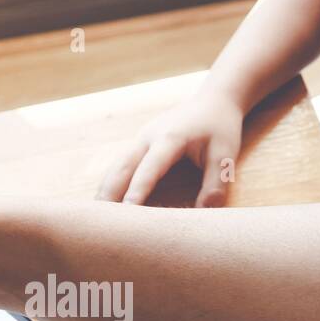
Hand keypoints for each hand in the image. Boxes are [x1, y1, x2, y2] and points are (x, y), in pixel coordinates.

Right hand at [97, 89, 242, 206]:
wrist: (213, 101)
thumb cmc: (220, 128)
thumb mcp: (225, 154)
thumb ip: (216, 183)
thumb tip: (205, 211)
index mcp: (170, 137)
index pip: (150, 167)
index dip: (138, 189)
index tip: (127, 210)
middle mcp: (149, 137)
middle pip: (122, 166)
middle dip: (109, 192)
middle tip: (99, 220)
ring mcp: (141, 139)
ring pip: (117, 166)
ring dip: (105, 189)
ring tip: (94, 217)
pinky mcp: (139, 145)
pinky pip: (121, 166)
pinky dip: (112, 184)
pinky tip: (105, 203)